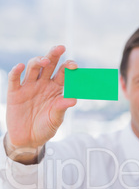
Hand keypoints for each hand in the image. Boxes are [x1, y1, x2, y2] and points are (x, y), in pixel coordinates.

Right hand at [6, 45, 76, 161]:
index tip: (74, 66)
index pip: (63, 73)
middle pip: (49, 65)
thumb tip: (74, 99)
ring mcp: (29, 87)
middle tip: (61, 48)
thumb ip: (61, 108)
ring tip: (45, 60)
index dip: (68, 67)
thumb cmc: (45, 128)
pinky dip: (17, 71)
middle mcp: (43, 84)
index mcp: (56, 89)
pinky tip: (21, 66)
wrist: (28, 140)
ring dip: (38, 61)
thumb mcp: (55, 120)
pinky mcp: (15, 92)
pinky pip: (15, 79)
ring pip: (33, 68)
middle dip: (54, 55)